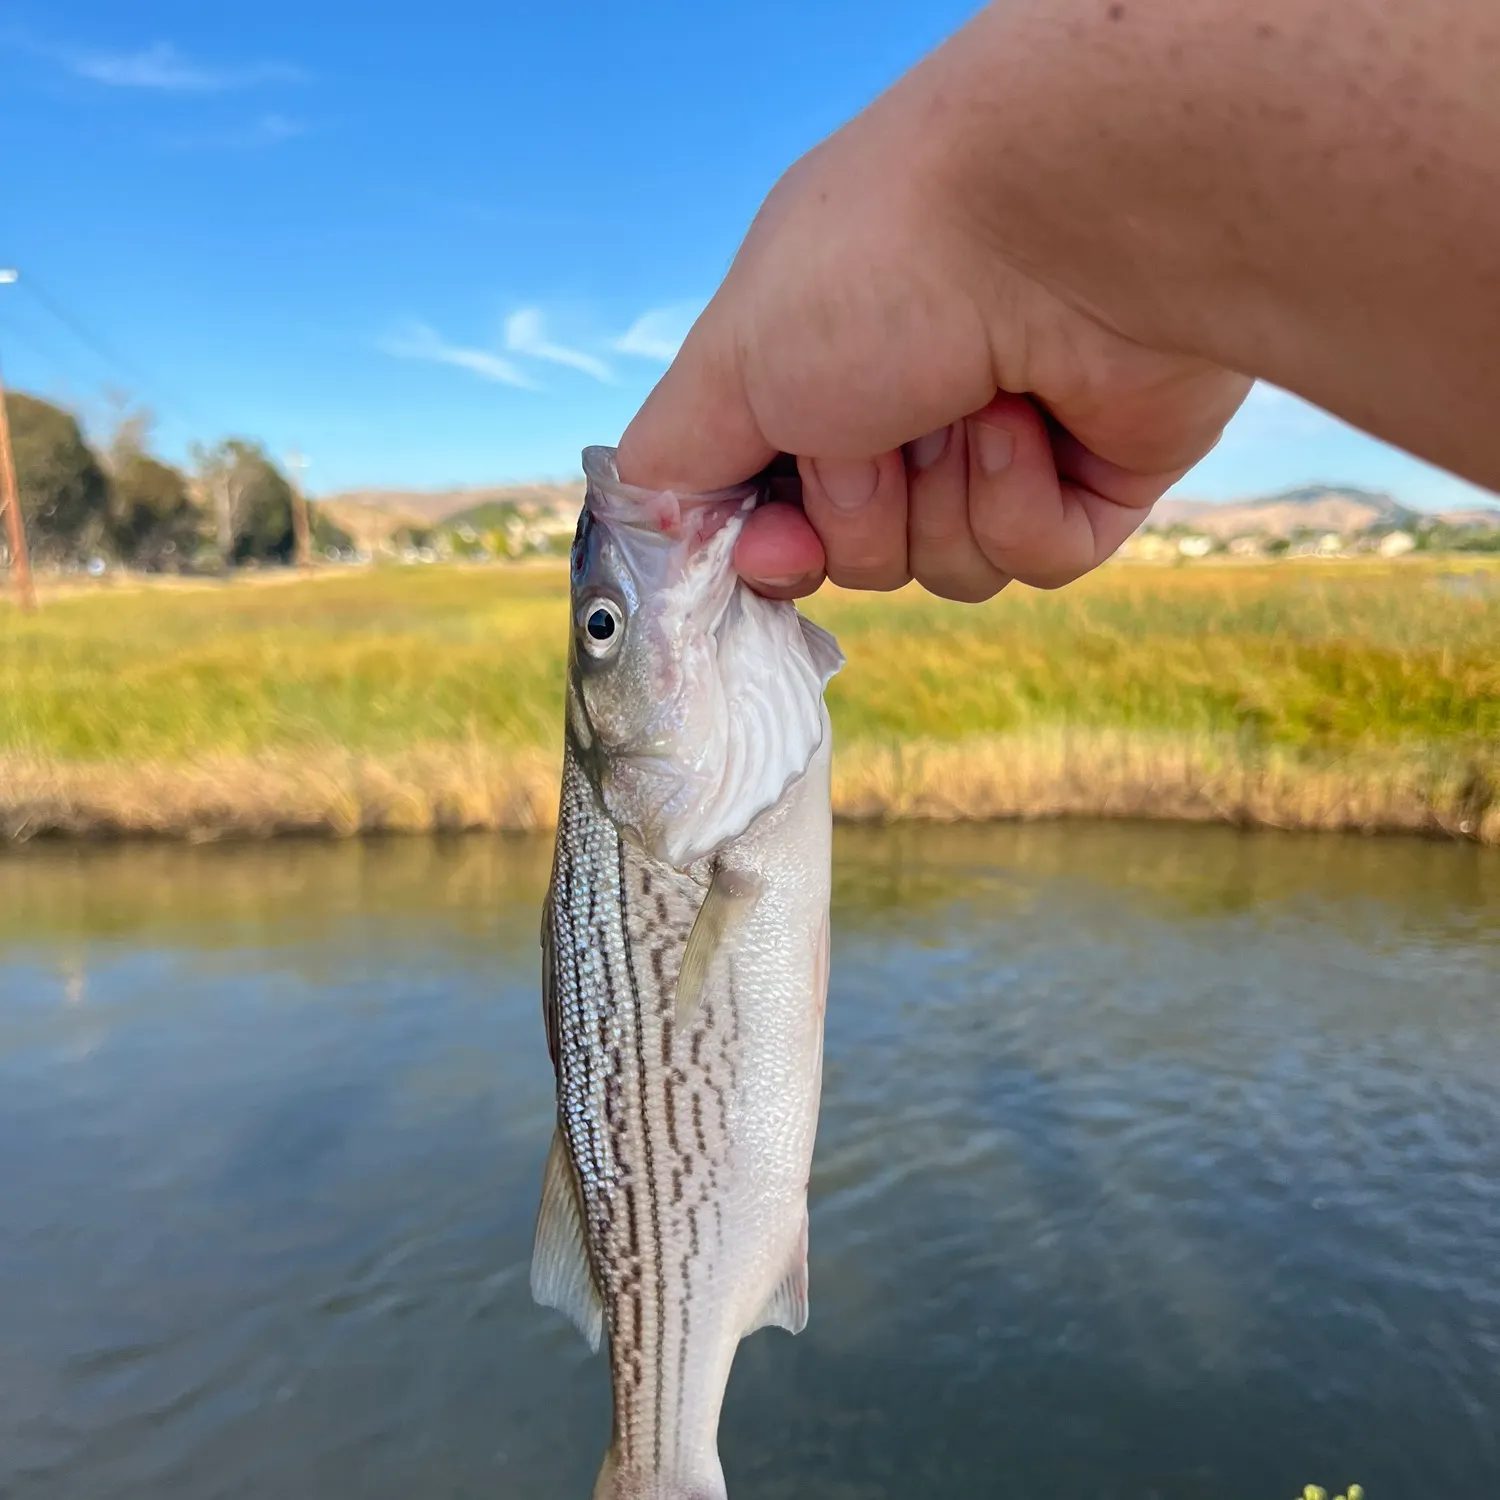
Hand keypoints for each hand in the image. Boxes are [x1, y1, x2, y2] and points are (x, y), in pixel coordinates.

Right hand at [616, 76, 1250, 601]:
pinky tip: (1034, 418)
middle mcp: (910, 411)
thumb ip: (675, 457)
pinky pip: (1035, 562)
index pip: (781, 519)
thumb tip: (658, 523)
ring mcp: (1005, 448)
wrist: (1058, 218)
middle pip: (861, 558)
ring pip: (947, 570)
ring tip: (973, 398)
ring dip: (944, 497)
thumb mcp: (730, 364)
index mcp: (823, 379)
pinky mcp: (1090, 479)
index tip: (776, 543)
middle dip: (864, 508)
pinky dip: (1020, 503)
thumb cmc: (881, 269)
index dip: (775, 551)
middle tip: (886, 418)